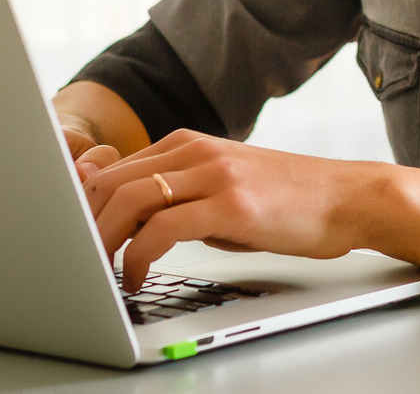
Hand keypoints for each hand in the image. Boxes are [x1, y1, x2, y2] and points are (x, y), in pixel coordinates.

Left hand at [81, 129, 381, 289]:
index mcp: (188, 144)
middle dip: (83, 226)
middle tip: (79, 262)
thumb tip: (128, 221)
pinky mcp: (231, 204)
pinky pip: (163, 228)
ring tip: (101, 272)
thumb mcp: (223, 188)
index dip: (81, 208)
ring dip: (104, 242)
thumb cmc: (287, 200)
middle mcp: (196, 150)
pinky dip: (138, 256)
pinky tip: (138, 276)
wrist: (347, 198)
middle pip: (110, 182)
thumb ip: (178, 195)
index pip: (111, 170)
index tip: (73, 240)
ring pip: (129, 200)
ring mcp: (214, 174)